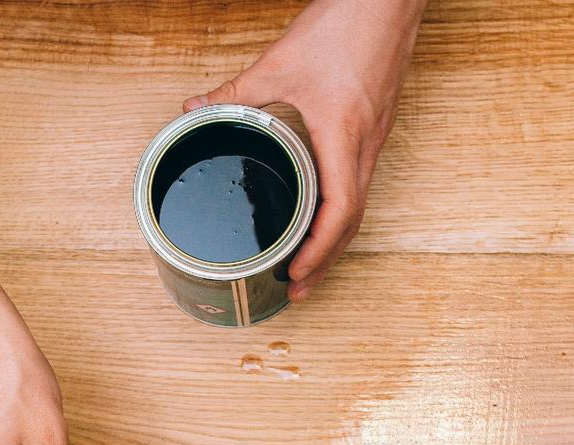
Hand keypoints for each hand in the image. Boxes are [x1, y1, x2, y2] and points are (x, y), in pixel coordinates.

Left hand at [184, 0, 424, 300]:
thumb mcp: (279, 61)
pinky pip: (360, 184)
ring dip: (335, 242)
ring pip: (360, 206)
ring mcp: (376, 140)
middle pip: (352, 222)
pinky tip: (321, 220)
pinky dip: (341, 213)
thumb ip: (236, 92)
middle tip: (298, 289)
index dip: (319, 250)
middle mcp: (366, 146)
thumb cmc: (346, 24)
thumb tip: (197, 111)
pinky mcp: (376, 129)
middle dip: (325, 262)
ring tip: (309, 268)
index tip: (296, 274)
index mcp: (343, 135)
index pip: (340, 210)